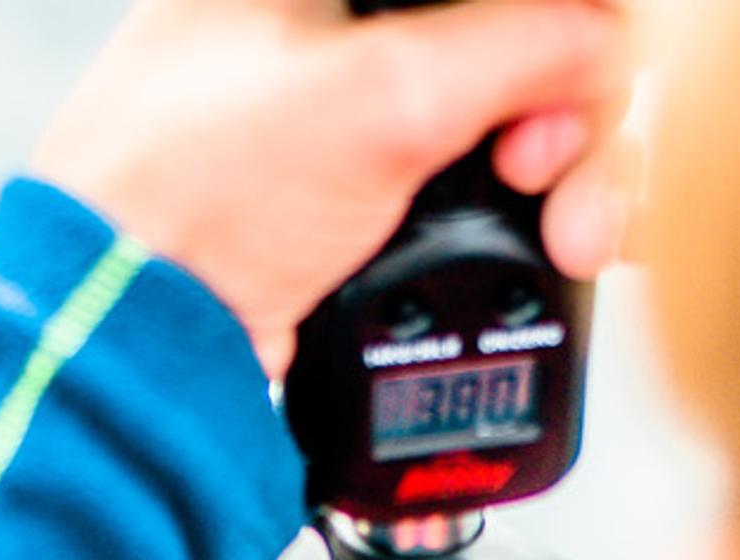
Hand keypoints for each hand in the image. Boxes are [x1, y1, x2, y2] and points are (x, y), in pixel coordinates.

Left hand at [34, 0, 637, 373]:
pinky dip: (535, 223)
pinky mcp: (366, 203)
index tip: (580, 78)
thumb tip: (609, 45)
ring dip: (570, 179)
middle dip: (571, 114)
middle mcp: (340, 26)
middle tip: (544, 176)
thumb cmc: (191, 201)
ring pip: (520, 120)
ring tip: (567, 242)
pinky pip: (484, 190)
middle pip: (525, 42)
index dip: (568, 23)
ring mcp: (358, 116)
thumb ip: (521, 44)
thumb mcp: (384, 96)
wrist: (130, 347)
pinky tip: (560, 254)